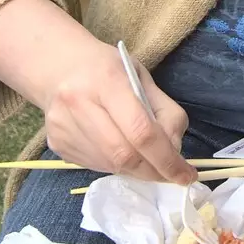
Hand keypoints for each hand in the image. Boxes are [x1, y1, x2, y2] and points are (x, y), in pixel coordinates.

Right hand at [40, 42, 195, 183]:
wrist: (57, 68)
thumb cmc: (108, 70)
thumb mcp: (144, 79)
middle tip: (171, 175)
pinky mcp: (57, 145)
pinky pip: (95, 166)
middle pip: (124, 155)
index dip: (167, 159)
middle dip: (154, 171)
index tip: (186, 175)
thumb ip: (166, 113)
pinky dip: (116, 166)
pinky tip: (120, 150)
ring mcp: (63, 127)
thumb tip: (175, 151)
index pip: (142, 131)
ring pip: (110, 166)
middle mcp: (79, 104)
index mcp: (107, 81)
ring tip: (146, 159)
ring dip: (136, 170)